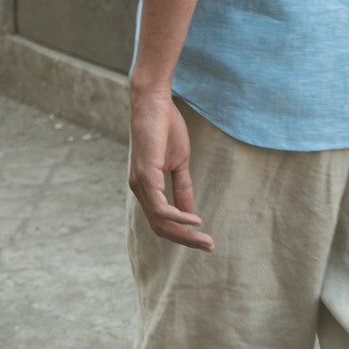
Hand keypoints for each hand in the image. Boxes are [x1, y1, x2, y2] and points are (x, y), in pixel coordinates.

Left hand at [128, 85, 213, 251]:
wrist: (154, 102)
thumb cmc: (165, 128)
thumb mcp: (179, 163)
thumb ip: (182, 188)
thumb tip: (190, 214)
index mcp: (147, 187)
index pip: (162, 221)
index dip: (183, 234)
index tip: (206, 241)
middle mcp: (139, 189)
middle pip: (160, 227)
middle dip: (185, 240)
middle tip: (209, 246)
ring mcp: (140, 183)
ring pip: (160, 222)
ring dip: (184, 234)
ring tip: (205, 238)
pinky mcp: (145, 175)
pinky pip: (159, 207)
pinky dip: (178, 217)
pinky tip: (194, 220)